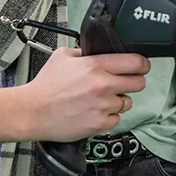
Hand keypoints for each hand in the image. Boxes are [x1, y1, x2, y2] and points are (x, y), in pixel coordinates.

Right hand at [22, 47, 148, 141]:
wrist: (33, 111)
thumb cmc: (45, 85)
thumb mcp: (62, 56)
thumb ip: (83, 51)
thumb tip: (95, 51)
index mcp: (95, 65)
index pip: (135, 62)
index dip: (142, 63)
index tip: (141, 66)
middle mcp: (103, 85)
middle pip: (138, 83)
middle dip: (134, 82)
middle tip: (124, 83)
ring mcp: (102, 106)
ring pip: (127, 102)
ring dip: (119, 100)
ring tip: (102, 100)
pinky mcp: (99, 124)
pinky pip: (116, 119)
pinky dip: (109, 116)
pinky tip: (95, 112)